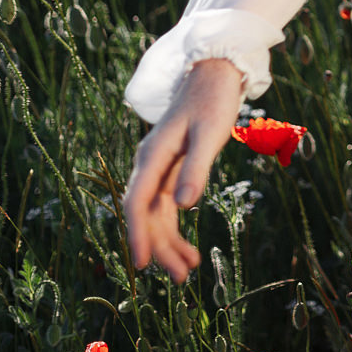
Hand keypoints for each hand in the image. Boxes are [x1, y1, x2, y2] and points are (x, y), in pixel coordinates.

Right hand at [122, 57, 244, 283]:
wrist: (214, 73)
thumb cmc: (213, 100)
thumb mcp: (210, 133)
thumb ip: (197, 168)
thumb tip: (184, 206)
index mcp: (152, 155)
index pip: (136, 202)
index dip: (136, 234)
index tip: (141, 264)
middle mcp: (149, 165)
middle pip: (145, 215)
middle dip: (159, 248)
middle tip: (182, 278)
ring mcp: (158, 169)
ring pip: (156, 216)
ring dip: (169, 244)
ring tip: (189, 272)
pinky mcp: (171, 171)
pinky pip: (167, 207)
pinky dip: (176, 229)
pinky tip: (190, 251)